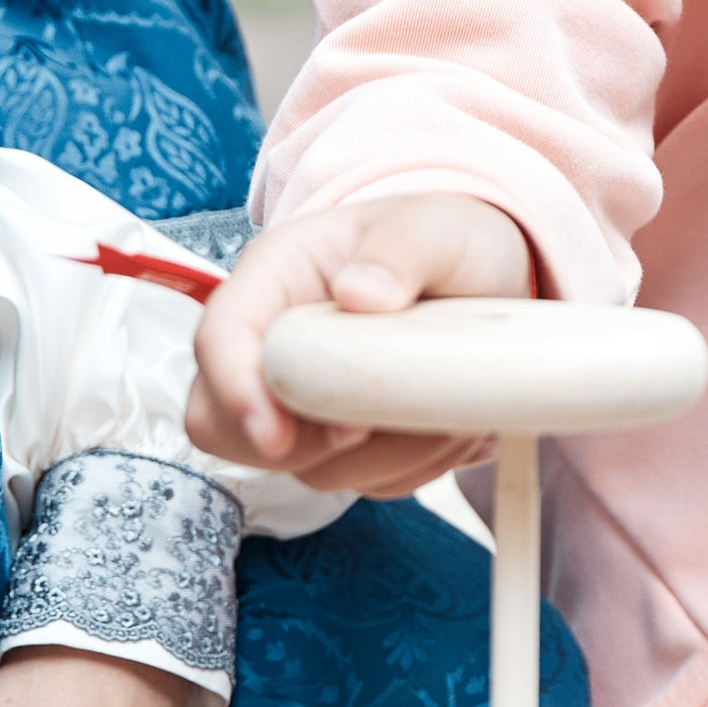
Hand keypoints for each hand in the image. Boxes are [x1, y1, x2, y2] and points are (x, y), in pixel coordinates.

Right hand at [189, 193, 534, 496]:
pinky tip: (461, 427)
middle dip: (300, 444)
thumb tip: (360, 295)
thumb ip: (399, 251)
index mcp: (273, 281)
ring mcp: (308, 402)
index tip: (273, 434)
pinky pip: (368, 480)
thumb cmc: (443, 239)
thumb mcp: (433, 226)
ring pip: (310, 466)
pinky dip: (417, 466)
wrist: (486, 274)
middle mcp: (274, 348)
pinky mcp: (350, 442)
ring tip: (455, 416)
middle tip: (370, 429)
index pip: (221, 339)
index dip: (235, 390)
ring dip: (385, 458)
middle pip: (228, 425)